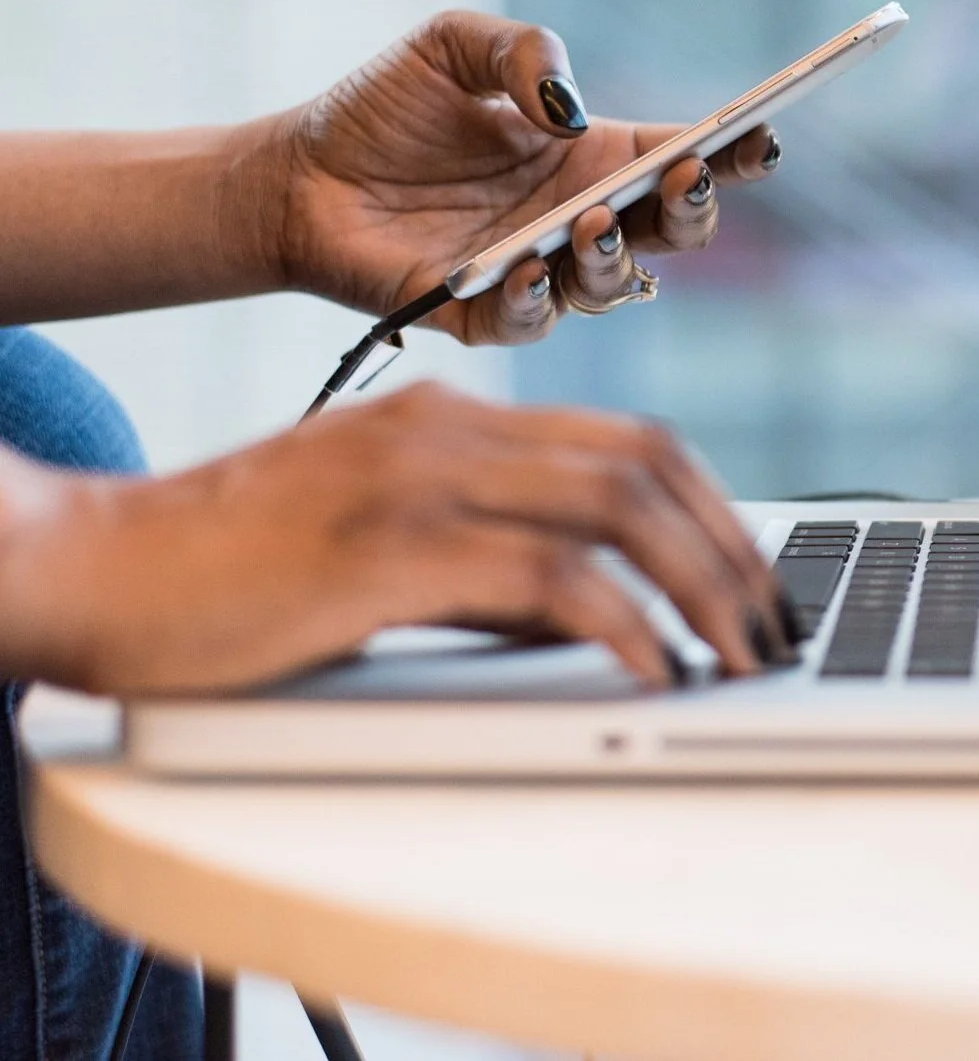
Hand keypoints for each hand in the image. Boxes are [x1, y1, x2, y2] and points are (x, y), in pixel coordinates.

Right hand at [0, 381, 797, 694]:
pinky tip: (654, 669)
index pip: (629, 439)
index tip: (753, 574)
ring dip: (701, 584)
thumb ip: (490, 564)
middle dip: (732, 547)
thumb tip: (596, 615)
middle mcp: (451, 427)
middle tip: (773, 623)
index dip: (712, 505)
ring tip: (741, 654)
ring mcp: (421, 477)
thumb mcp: (386, 545)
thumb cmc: (235, 566)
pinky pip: (546, 576)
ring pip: (616, 505)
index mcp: (455, 416)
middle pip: (646, 462)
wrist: (98, 563)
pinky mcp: (388, 547)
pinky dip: (622, 623)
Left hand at [262, 11, 781, 342]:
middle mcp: (578, 218)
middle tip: (684, 177)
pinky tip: (526, 266)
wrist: (295, 174)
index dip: (732, 151)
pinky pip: (530, 321)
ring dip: (616, 257)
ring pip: (614, 286)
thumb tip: (570, 110)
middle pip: (673, 232)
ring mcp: (537, 271)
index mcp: (591, 156)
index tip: (760, 134)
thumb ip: (522, 51)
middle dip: (694, 209)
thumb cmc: (383, 109)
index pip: (683, 158)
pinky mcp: (481, 314)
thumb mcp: (453, 44)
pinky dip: (537, 299)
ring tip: (592, 221)